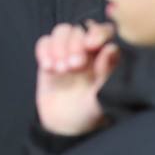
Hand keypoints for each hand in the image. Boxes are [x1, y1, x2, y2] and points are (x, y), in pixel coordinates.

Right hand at [34, 21, 119, 136]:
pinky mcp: (49, 56)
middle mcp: (87, 49)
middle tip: (74, 66)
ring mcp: (67, 51)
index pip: (105, 31)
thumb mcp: (102, 97)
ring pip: (62, 31)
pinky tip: (49, 68)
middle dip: (75, 45)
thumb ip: (107, 74)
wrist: (64, 126)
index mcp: (105, 55)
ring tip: (60, 70)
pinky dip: (44, 52)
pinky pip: (44, 42)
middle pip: (80, 29)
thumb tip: (110, 49)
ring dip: (59, 47)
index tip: (91, 45)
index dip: (97, 32)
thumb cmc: (89, 111)